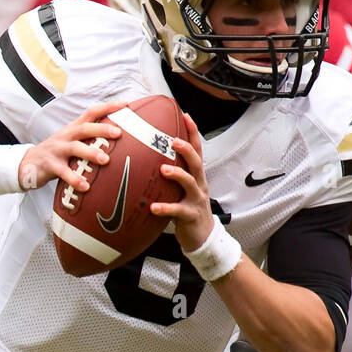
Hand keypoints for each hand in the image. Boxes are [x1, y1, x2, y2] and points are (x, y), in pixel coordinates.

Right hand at [18, 100, 123, 192]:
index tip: (126, 104)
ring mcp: (57, 150)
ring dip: (90, 153)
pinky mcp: (50, 165)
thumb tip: (117, 140)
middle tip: (119, 134)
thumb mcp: (72, 142)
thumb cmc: (57, 153)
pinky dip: (74, 179)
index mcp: (73, 128)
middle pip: (84, 128)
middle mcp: (66, 136)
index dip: (108, 107)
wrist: (28, 164)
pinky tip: (85, 186)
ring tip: (105, 161)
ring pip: (75, 148)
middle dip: (102, 129)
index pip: (91, 112)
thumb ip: (89, 140)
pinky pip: (64, 172)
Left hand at [150, 112, 213, 251]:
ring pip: (189, 183)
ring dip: (176, 174)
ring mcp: (196, 199)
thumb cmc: (188, 210)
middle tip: (172, 140)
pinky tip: (153, 208)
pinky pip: (177, 210)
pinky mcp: (190, 216)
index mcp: (196, 175)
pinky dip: (165, 208)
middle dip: (186, 149)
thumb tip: (149, 159)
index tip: (185, 115)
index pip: (197, 149)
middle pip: (196, 161)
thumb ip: (171, 174)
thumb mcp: (182, 189)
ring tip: (163, 169)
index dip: (193, 132)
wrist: (202, 236)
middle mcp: (199, 184)